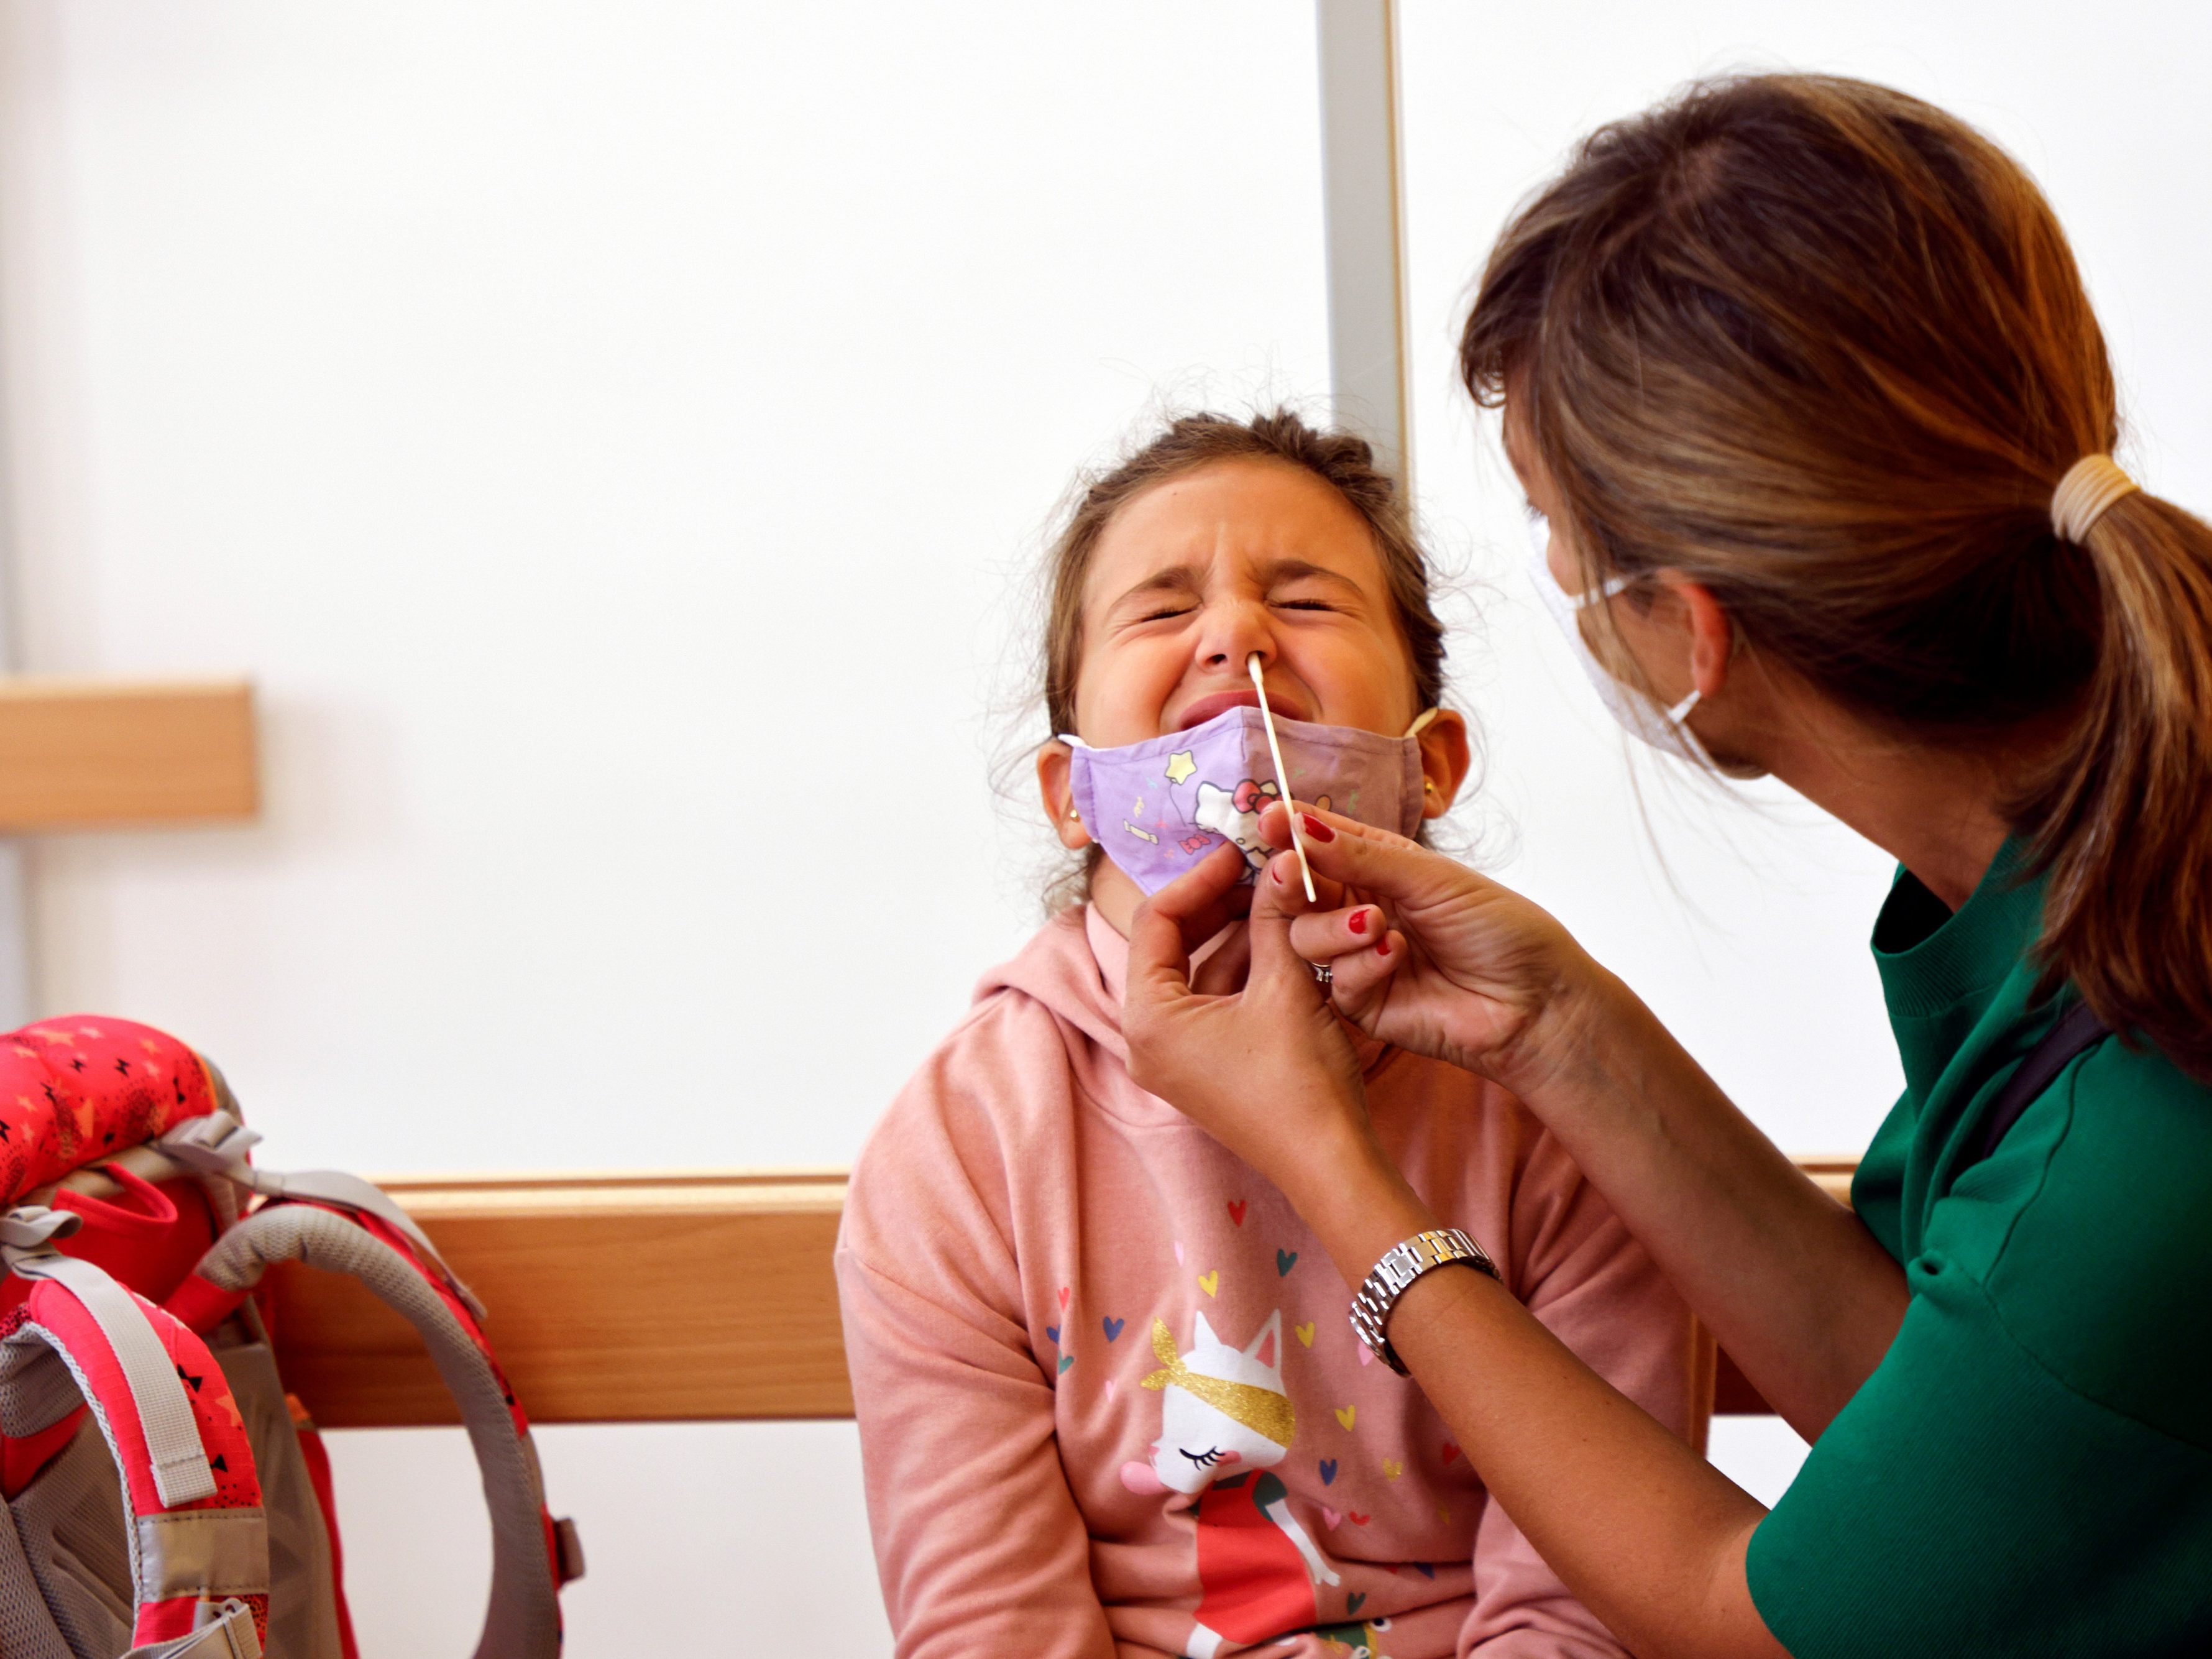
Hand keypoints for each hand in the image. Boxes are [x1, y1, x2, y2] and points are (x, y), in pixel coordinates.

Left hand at [1122, 842, 1381, 1188]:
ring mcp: (1175, 1057)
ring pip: (1197, 972)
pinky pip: (1213, 1001)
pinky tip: (1282, 939)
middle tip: (1258, 869)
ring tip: (1278, 896)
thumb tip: (1279, 857)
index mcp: (1147, 1019)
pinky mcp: (1205, 1067)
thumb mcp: (1286, 986)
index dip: (1199, 878)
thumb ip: (1273, 917)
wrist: (1331, 1165)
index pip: (1155, 921)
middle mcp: (1147, 1040)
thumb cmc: (1300, 1082)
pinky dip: (1244, 969)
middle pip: (1170, 945)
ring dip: (1236, 934)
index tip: (1238, 852)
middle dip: (1217, 904)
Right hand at [1255, 802, 1603, 1095]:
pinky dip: (1360, 966)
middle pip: (1299, 893)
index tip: (1271, 820)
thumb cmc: (1501, 930)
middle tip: (1293, 873)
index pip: (1322, 844)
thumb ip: (1362, 855)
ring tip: (1377, 924)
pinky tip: (1396, 958)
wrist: (1537, 1003)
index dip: (1294, 831)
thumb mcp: (1432, 878)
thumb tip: (1300, 825)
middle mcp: (1363, 911)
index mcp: (1381, 869)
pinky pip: (1334, 983)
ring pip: (1304, 939)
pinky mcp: (1365, 1006)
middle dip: (1293, 881)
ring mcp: (1359, 960)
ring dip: (1333, 928)